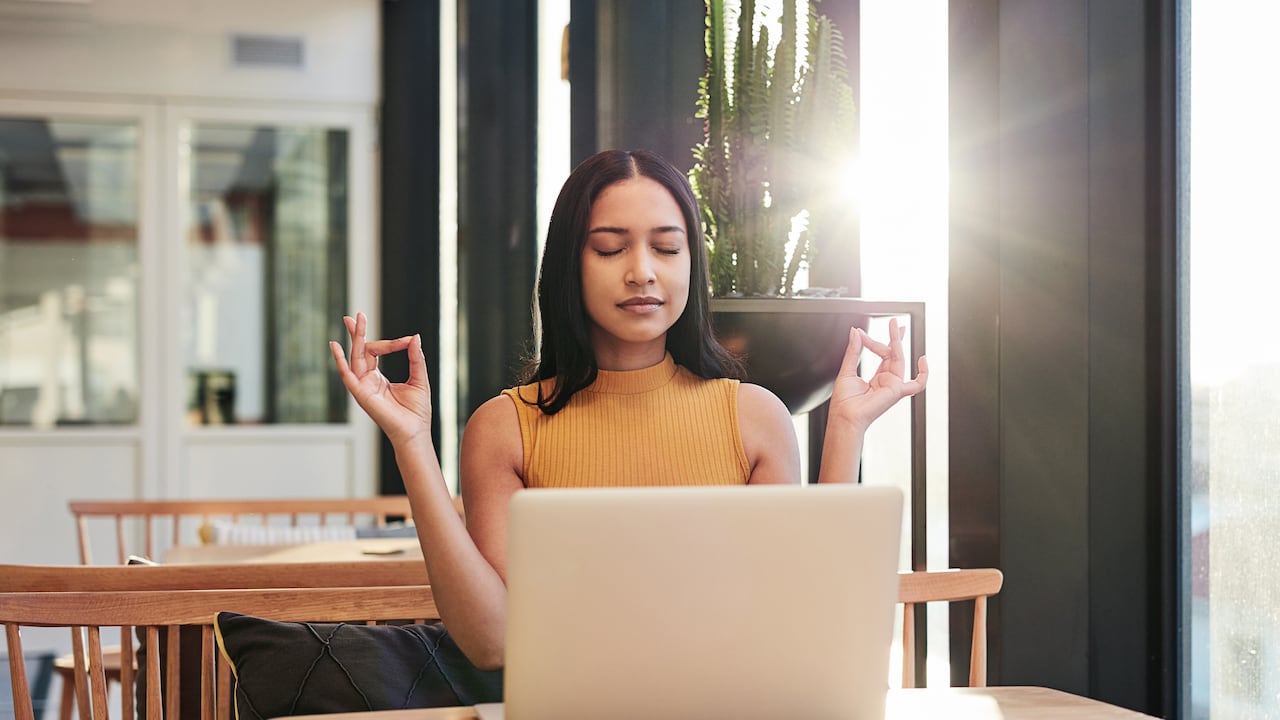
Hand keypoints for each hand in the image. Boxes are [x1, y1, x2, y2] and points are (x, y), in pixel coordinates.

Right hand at [330, 312, 432, 446]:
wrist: (416, 432)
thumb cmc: (417, 411)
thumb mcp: (419, 378)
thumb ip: (415, 358)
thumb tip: (414, 337)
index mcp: (377, 378)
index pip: (375, 352)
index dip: (391, 343)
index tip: (407, 340)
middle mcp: (366, 381)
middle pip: (360, 352)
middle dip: (358, 333)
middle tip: (358, 314)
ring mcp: (362, 387)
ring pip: (355, 358)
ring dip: (355, 339)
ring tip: (353, 320)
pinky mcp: (361, 395)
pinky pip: (347, 375)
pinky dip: (340, 361)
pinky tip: (335, 346)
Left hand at [828, 317, 927, 431]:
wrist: (844, 416)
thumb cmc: (844, 401)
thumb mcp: (847, 369)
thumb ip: (854, 350)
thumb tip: (856, 332)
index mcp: (877, 378)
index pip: (883, 354)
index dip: (874, 341)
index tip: (862, 333)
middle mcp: (887, 381)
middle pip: (893, 354)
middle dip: (894, 337)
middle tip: (893, 322)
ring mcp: (893, 385)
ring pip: (899, 359)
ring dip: (897, 342)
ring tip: (894, 327)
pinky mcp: (896, 390)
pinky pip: (918, 384)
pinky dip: (924, 374)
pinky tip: (922, 359)